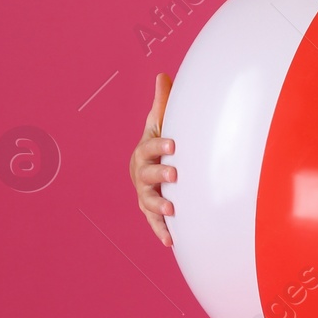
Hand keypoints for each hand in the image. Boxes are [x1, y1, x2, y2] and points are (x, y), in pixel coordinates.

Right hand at [129, 73, 176, 245]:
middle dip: (160, 175)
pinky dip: (162, 233)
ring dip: (159, 207)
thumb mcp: (161, 122)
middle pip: (147, 176)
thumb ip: (163, 102)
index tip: (173, 144)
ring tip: (173, 211)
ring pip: (149, 202)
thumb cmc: (162, 142)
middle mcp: (141, 175)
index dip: (160, 145)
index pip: (150, 148)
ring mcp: (146, 195)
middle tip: (175, 176)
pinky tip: (172, 242)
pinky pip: (155, 224)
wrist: (152, 167)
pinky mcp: (153, 212)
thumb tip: (162, 75)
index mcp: (144, 152)